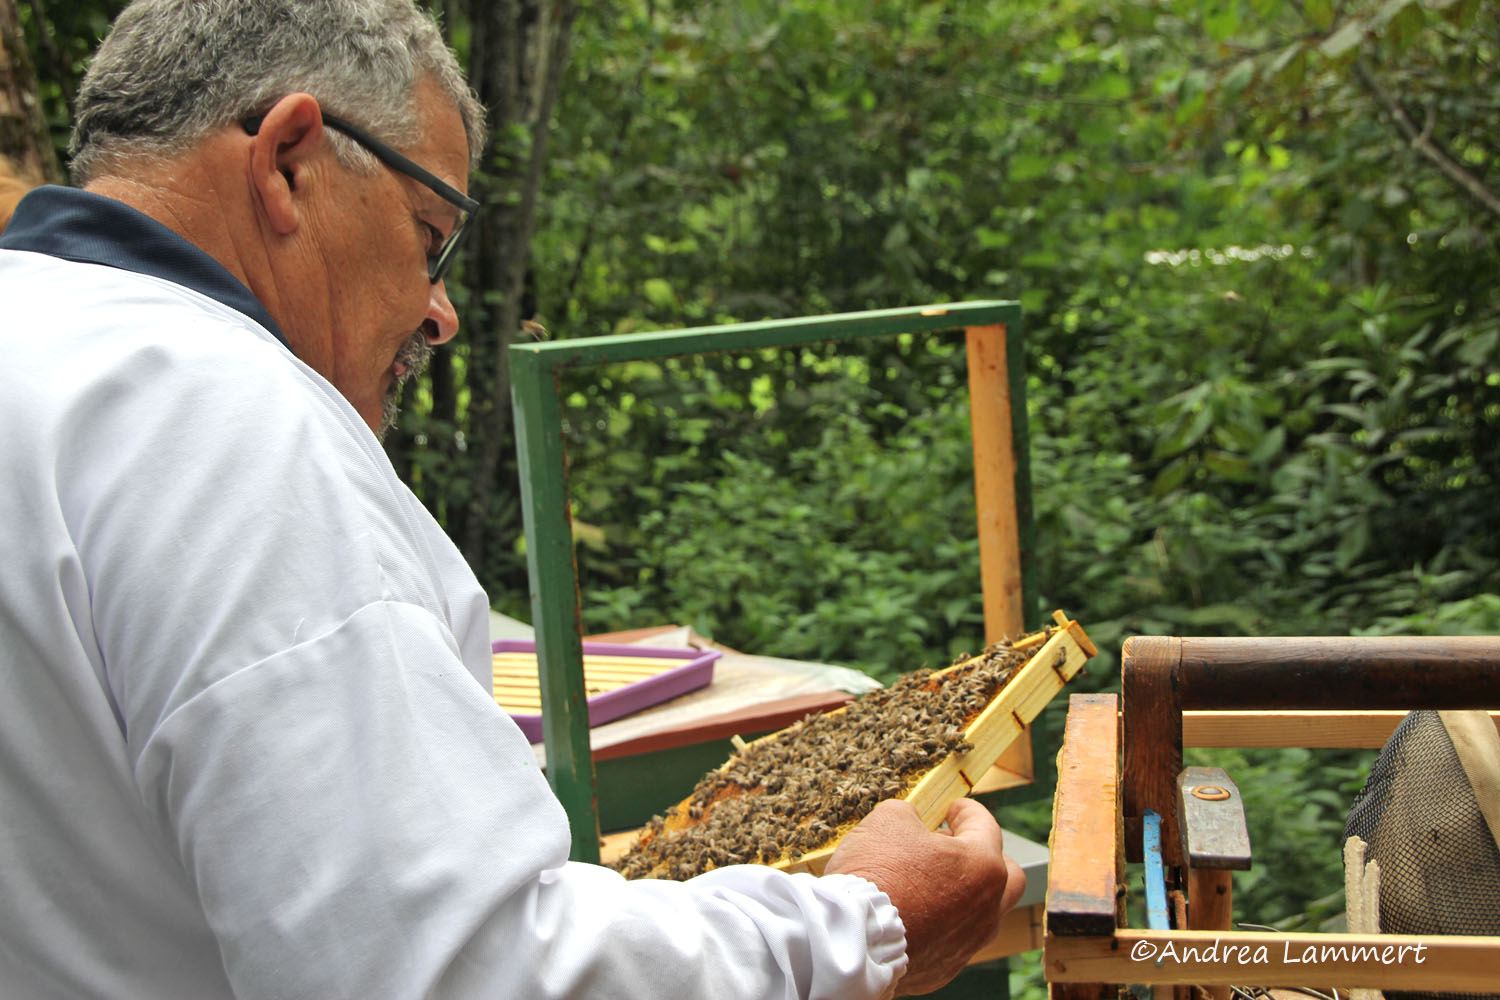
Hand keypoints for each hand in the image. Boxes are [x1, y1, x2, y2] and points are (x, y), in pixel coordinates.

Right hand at [825, 797, 1023, 995]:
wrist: (854, 938)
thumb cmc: (877, 874)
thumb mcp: (888, 820)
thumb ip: (909, 816)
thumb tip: (911, 824)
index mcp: (982, 865)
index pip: (986, 828)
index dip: (968, 813)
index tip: (954, 809)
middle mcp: (987, 907)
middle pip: (1007, 878)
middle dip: (985, 858)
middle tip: (954, 847)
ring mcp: (969, 942)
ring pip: (981, 912)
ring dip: (962, 893)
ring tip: (930, 881)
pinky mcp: (946, 968)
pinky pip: (953, 938)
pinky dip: (940, 923)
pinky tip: (913, 914)